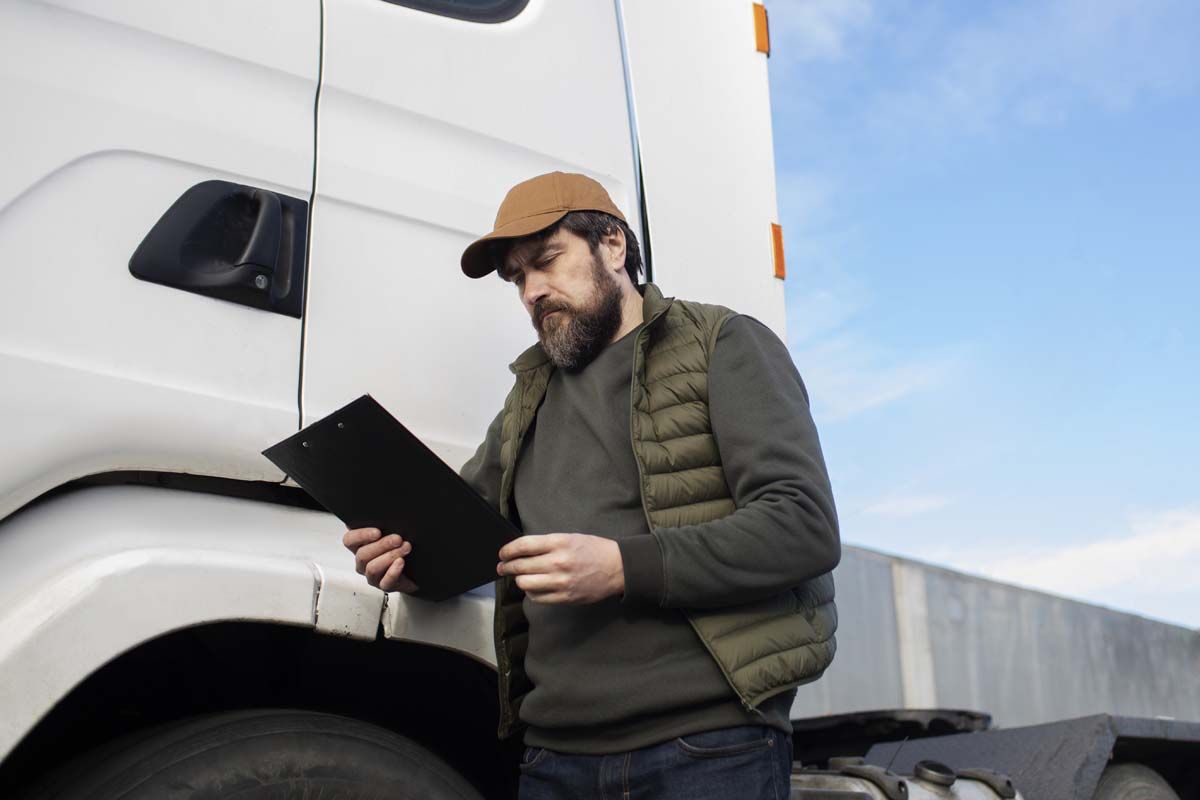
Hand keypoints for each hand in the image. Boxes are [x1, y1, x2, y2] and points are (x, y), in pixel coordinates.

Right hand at [342, 527, 418, 593]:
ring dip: (390, 556)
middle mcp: (363, 562)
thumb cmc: (399, 547)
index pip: (349, 540)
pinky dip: (393, 572)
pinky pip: (385, 582)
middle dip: (382, 545)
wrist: (415, 568)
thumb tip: (379, 511)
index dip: (360, 536)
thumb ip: (382, 523)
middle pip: (362, 555)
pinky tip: (401, 563)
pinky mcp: (384, 586)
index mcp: (360, 546)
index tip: (377, 532)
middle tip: (398, 539)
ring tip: (405, 548)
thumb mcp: (389, 532)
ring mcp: (372, 576)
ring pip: (372, 568)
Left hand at [496, 533, 623, 603]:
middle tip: (502, 567)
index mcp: (559, 543)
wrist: (617, 567)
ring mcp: (561, 582)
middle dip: (507, 566)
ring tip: (518, 577)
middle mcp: (558, 562)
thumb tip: (521, 551)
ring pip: (525, 583)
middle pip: (520, 566)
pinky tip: (533, 587)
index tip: (502, 553)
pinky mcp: (565, 597)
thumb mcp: (570, 538)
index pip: (523, 546)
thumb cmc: (593, 550)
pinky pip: (537, 597)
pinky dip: (531, 592)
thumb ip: (546, 544)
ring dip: (518, 580)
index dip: (508, 550)